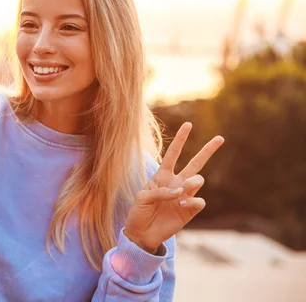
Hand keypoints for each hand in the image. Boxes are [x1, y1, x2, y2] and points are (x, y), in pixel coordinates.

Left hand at [124, 123, 223, 253]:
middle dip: (208, 150)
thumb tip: (180, 192)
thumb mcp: (142, 197)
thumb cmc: (138, 213)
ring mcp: (185, 196)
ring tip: (181, 192)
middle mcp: (176, 183)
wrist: (141, 234)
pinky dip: (193, 201)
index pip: (173, 153)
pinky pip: (199, 201)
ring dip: (191, 183)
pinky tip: (182, 205)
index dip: (180, 139)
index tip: (188, 124)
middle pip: (195, 162)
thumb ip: (160, 191)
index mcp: (162, 175)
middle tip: (220, 138)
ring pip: (198, 179)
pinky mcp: (190, 211)